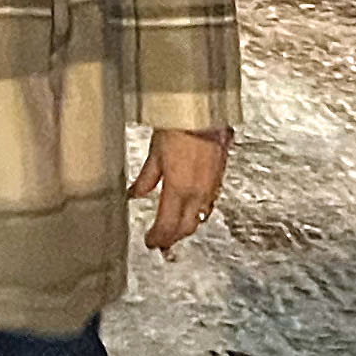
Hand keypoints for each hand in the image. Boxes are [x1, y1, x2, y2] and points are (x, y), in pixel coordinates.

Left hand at [129, 127, 230, 257]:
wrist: (203, 111)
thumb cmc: (178, 127)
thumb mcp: (155, 154)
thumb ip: (146, 179)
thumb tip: (135, 194)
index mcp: (178, 189)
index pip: (167, 226)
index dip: (158, 238)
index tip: (150, 242)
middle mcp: (197, 193)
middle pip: (186, 228)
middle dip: (173, 239)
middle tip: (162, 243)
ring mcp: (211, 187)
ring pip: (199, 218)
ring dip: (186, 227)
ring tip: (175, 230)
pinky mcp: (219, 178)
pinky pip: (209, 204)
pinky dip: (198, 213)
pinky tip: (192, 210)